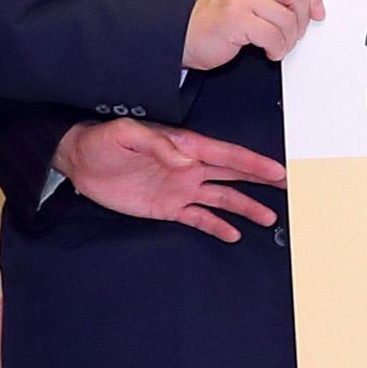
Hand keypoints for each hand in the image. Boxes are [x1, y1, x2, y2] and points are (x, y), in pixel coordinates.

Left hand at [54, 120, 291, 243]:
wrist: (79, 160)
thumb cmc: (102, 141)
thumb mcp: (126, 134)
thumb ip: (156, 144)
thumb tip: (184, 159)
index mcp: (183, 146)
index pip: (225, 155)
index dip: (252, 162)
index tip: (276, 170)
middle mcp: (188, 168)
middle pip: (233, 174)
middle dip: (260, 179)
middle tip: (287, 186)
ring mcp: (179, 188)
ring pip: (221, 198)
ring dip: (244, 207)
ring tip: (268, 218)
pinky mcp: (166, 207)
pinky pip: (198, 217)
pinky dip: (216, 226)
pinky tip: (232, 234)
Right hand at [183, 0, 325, 69]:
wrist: (181, 35)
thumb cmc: (212, 18)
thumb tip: (306, 2)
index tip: (316, 11)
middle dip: (303, 18)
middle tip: (295, 32)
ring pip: (287, 18)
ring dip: (289, 39)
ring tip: (279, 45)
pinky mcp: (236, 19)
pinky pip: (274, 36)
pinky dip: (277, 49)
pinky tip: (269, 51)